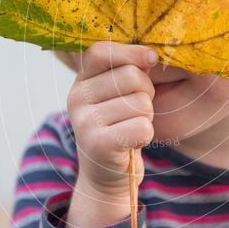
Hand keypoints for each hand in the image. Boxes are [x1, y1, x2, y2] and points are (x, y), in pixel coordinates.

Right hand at [66, 41, 158, 199]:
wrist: (107, 176)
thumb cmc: (120, 127)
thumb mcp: (117, 95)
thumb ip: (128, 71)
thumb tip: (151, 55)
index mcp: (81, 80)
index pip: (101, 51)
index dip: (131, 52)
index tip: (152, 59)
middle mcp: (77, 98)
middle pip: (131, 76)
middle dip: (146, 92)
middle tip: (136, 110)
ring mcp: (84, 122)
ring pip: (141, 103)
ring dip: (146, 117)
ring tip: (131, 127)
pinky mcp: (98, 145)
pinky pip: (142, 127)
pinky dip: (146, 135)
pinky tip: (132, 142)